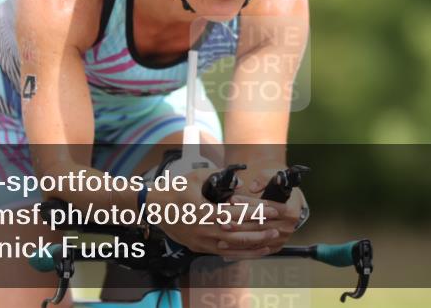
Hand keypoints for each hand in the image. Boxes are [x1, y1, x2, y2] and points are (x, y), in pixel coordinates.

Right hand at [148, 167, 281, 259]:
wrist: (153, 208)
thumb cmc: (175, 190)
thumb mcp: (196, 177)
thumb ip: (218, 177)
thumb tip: (239, 183)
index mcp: (203, 211)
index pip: (235, 213)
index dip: (255, 212)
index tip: (270, 210)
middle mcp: (203, 230)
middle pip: (237, 233)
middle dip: (259, 230)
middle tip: (276, 227)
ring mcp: (201, 242)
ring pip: (232, 247)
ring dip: (253, 244)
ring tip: (271, 240)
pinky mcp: (199, 248)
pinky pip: (224, 253)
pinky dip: (241, 253)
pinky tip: (255, 251)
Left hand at [223, 166, 305, 254]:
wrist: (293, 208)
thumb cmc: (281, 191)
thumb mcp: (276, 178)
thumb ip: (264, 179)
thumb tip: (253, 187)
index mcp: (290, 210)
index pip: (266, 207)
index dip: (248, 203)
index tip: (233, 199)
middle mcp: (287, 227)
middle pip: (260, 225)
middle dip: (239, 222)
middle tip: (222, 217)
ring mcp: (281, 239)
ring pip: (256, 239)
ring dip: (238, 236)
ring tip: (222, 229)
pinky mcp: (275, 247)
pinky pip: (256, 249)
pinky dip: (241, 247)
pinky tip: (227, 243)